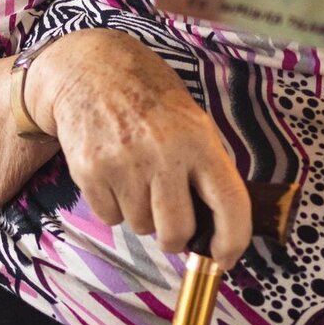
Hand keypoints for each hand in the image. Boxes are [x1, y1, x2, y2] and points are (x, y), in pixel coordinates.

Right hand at [25, 29, 251, 267]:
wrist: (91, 67)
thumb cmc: (148, 95)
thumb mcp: (190, 119)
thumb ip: (205, 166)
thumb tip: (216, 224)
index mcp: (198, 138)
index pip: (230, 203)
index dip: (232, 241)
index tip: (224, 257)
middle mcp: (164, 153)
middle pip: (176, 232)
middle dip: (175, 236)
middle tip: (169, 218)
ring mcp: (124, 164)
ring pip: (140, 227)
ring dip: (141, 214)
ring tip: (137, 175)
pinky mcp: (90, 172)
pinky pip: (110, 218)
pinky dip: (114, 206)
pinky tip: (115, 172)